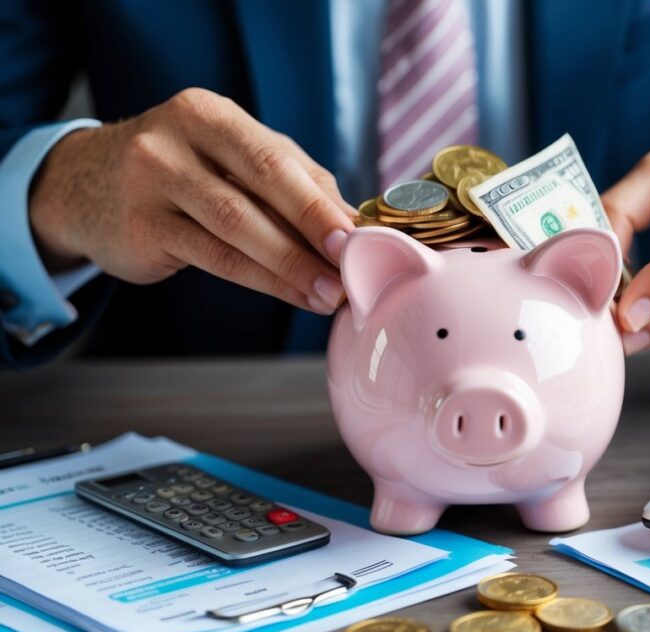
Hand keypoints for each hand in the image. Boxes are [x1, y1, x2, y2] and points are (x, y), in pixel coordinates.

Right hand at [29, 88, 356, 313]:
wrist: (83, 187)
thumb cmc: (182, 174)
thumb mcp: (232, 160)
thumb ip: (293, 182)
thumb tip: (355, 224)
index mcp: (209, 114)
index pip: (277, 158)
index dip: (322, 201)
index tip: (362, 237)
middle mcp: (175, 140)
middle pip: (259, 184)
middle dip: (313, 227)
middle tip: (352, 265)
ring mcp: (151, 183)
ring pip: (236, 228)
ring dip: (292, 265)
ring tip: (331, 292)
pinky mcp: (141, 230)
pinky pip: (214, 259)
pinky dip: (264, 281)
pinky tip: (296, 296)